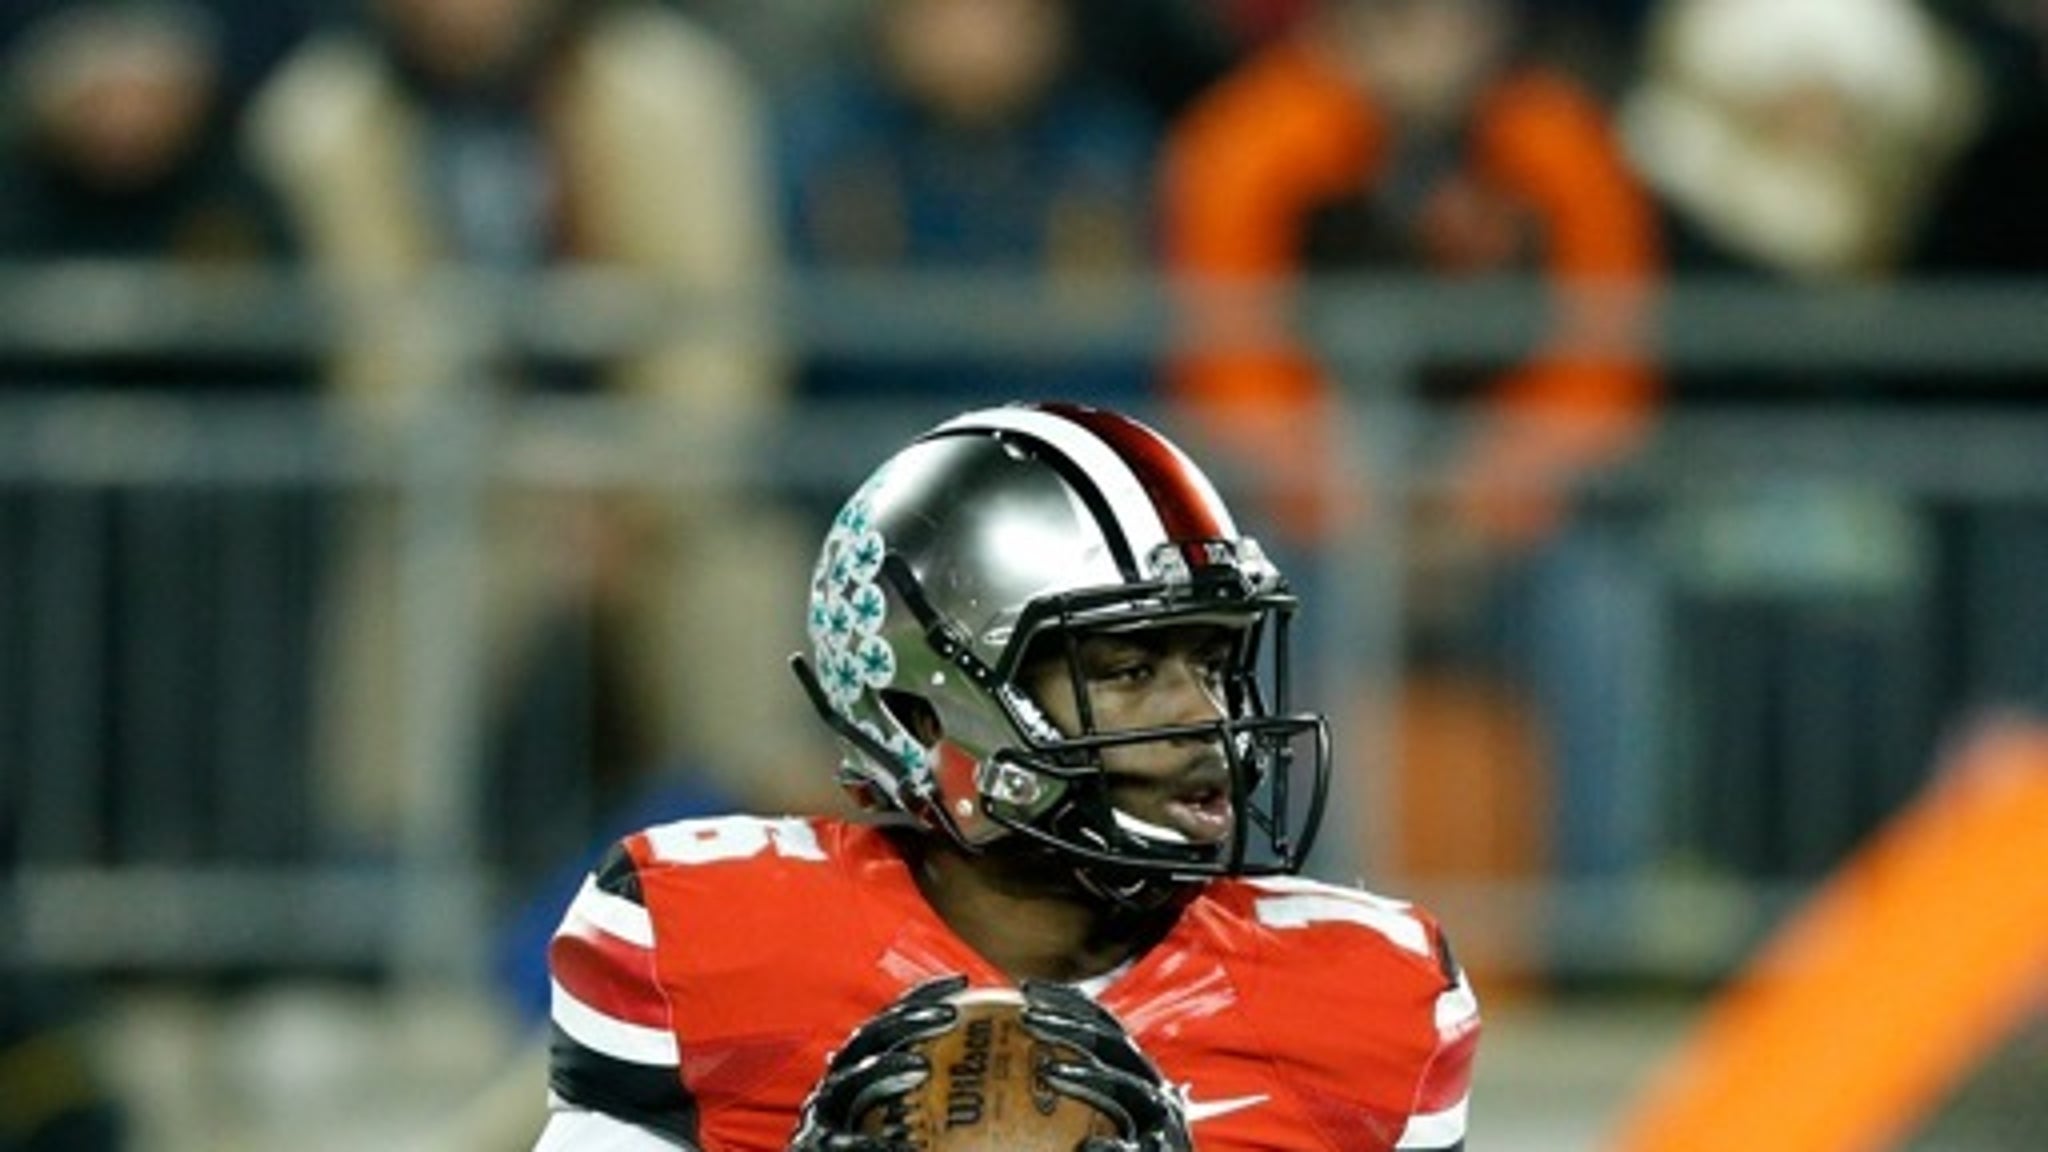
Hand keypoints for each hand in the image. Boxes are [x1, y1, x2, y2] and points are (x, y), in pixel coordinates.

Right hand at [788, 975, 967, 1151]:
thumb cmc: (879, 1141)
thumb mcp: (907, 1117)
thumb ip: (944, 1095)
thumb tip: (1004, 1081)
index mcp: (863, 1067)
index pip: (894, 1020)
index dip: (924, 996)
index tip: (960, 982)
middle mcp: (841, 1079)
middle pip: (872, 1036)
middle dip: (908, 1019)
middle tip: (949, 1016)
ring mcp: (826, 1107)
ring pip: (853, 1076)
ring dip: (886, 1066)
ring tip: (920, 1066)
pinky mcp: (818, 1141)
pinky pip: (843, 1138)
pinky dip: (867, 1141)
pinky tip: (899, 1145)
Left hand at [1019, 982, 1192, 1151]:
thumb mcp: (1077, 1128)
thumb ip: (1050, 1095)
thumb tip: (981, 1076)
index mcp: (1133, 1076)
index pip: (1101, 1025)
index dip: (1067, 1001)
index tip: (1024, 990)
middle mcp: (1153, 1091)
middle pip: (1113, 1043)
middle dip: (1073, 1024)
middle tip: (1027, 1018)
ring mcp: (1164, 1122)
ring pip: (1127, 1087)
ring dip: (1089, 1076)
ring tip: (1050, 1072)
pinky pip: (1133, 1149)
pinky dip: (1111, 1149)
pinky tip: (1086, 1149)